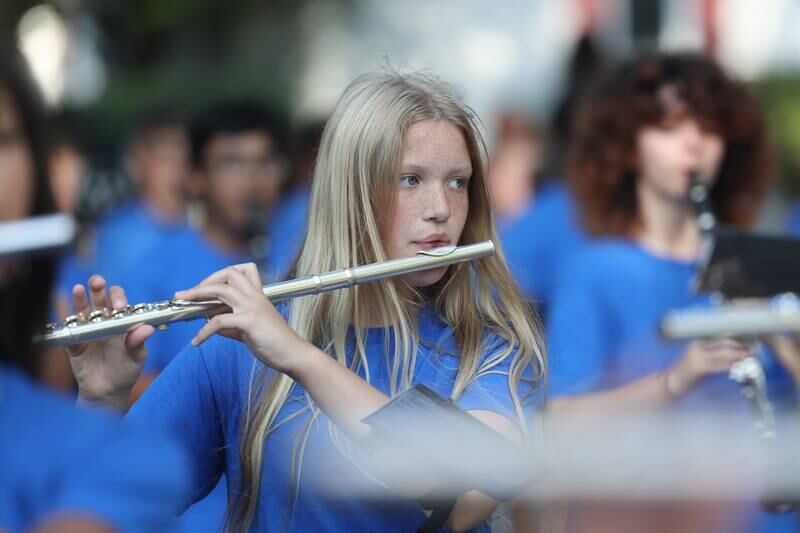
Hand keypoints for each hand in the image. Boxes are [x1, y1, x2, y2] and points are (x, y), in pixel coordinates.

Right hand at [66, 275, 152, 408]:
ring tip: (79, 289)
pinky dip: (67, 322)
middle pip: (100, 298)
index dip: (118, 298)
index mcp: (121, 321)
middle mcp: (104, 321)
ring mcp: (88, 330)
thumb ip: (138, 342)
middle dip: (98, 288)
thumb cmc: (126, 370)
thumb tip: (146, 328)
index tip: (119, 306)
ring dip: (80, 298)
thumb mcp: (136, 357)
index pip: (119, 301)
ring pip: (82, 309)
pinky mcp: (74, 343)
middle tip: (98, 283)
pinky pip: (69, 330)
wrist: (108, 392)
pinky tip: (66, 314)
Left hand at [174, 263, 309, 374]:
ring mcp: (252, 307)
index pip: (243, 270)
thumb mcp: (250, 331)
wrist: (294, 355)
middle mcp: (255, 297)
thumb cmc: (277, 344)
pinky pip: (218, 321)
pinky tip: (197, 341)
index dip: (221, 275)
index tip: (206, 287)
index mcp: (258, 296)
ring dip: (197, 294)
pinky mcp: (249, 321)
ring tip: (182, 302)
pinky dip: (204, 331)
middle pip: (227, 274)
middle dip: (204, 281)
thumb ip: (232, 326)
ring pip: (220, 289)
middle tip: (187, 293)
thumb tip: (214, 326)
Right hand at [665, 337, 754, 397]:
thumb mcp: (702, 362)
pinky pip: (718, 364)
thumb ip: (716, 357)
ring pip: (723, 352)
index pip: (721, 337)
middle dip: (741, 346)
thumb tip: (737, 356)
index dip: (737, 339)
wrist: (669, 385)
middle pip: (724, 342)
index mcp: (697, 343)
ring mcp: (696, 355)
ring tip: (750, 357)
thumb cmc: (687, 376)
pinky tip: (738, 365)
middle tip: (754, 350)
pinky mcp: (697, 366)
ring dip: (739, 355)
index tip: (750, 342)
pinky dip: (730, 364)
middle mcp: (696, 346)